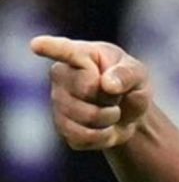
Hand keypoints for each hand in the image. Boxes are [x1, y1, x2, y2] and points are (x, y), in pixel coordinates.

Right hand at [30, 36, 151, 149]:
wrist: (129, 113)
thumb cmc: (130, 84)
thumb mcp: (139, 74)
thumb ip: (127, 74)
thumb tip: (107, 84)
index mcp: (83, 55)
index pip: (66, 51)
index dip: (51, 48)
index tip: (37, 44)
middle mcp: (62, 76)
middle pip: (87, 90)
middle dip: (111, 97)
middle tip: (116, 94)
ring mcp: (58, 102)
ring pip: (86, 117)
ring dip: (109, 118)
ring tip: (112, 110)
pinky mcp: (62, 127)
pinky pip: (83, 137)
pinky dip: (103, 136)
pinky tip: (105, 127)